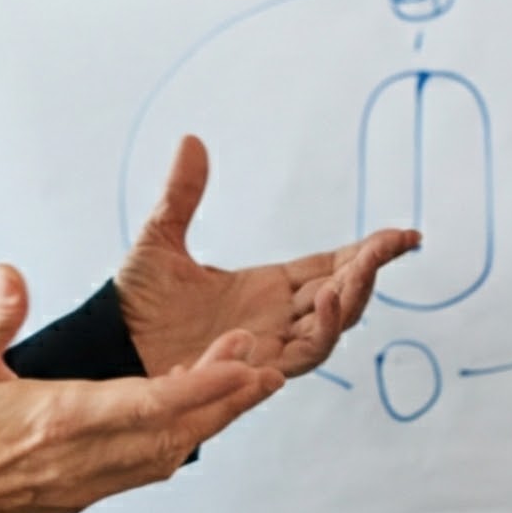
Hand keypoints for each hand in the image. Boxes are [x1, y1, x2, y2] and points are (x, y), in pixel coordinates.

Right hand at [0, 264, 283, 512]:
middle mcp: (84, 458)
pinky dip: (177, 439)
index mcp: (60, 420)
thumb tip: (14, 274)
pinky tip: (190, 415)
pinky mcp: (79, 492)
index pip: (150, 404)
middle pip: (175, 431)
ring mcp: (85, 481)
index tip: (245, 365)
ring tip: (244, 387)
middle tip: (267, 370)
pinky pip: (145, 468)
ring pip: (166, 453)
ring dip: (207, 421)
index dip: (204, 385)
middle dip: (225, 401)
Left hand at [116, 135, 420, 377]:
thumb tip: (191, 141)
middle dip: (370, 270)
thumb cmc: (132, 306)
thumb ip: (182, 195)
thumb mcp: (159, 240)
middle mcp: (276, 319)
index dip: (370, 252)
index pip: (331, 266)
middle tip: (392, 245)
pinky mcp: (253, 371)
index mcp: (267, 287)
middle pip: (342, 296)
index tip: (405, 236)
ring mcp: (268, 347)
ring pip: (329, 328)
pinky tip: (325, 303)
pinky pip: (300, 357)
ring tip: (355, 273)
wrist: (106, 349)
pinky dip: (319, 332)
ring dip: (349, 300)